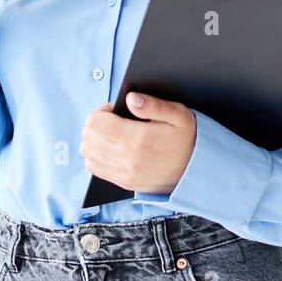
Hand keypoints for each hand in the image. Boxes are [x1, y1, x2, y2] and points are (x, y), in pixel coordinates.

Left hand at [80, 92, 196, 194]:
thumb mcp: (178, 115)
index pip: (97, 123)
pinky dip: (94, 154)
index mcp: (138, 139)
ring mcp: (123, 173)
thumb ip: (153, 104)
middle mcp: (127, 158)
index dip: (101, 111)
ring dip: (93, 138)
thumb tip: (130, 99)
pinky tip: (108, 147)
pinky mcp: (122, 181)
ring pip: (87, 152)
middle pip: (88, 136)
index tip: (113, 110)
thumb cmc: (185, 139)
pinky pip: (93, 167)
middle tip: (110, 119)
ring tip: (109, 132)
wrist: (194, 171)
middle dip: (95, 123)